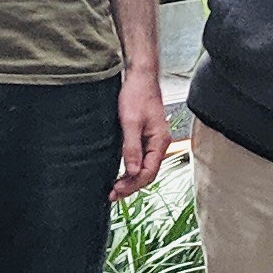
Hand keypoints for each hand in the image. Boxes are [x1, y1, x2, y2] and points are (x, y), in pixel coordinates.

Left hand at [112, 69, 170, 200]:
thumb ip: (131, 148)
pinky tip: (123, 173)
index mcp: (159, 142)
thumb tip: (132, 171)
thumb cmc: (136, 95)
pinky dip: (132, 168)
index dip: (132, 185)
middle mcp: (160, 144)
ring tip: (116, 189)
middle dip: (131, 186)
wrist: (140, 77)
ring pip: (145, 167)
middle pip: (148, 173)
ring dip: (131, 179)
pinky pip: (142, 158)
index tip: (116, 191)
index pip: (148, 172)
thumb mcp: (130, 122)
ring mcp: (154, 141)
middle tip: (112, 195)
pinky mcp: (147, 136)